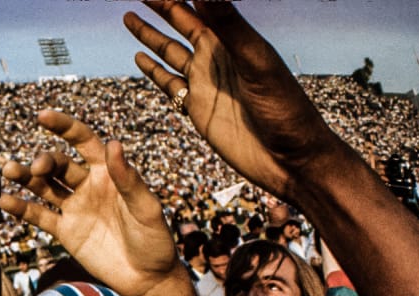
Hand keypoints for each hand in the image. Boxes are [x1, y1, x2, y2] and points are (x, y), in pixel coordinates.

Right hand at [0, 110, 177, 295]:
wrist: (147, 278)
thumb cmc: (155, 240)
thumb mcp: (146, 208)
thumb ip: (128, 179)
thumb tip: (113, 143)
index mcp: (109, 172)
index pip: (83, 141)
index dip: (63, 127)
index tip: (42, 116)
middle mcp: (88, 185)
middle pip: (58, 165)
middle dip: (44, 162)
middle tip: (36, 169)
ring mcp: (74, 208)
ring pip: (43, 187)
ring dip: (25, 177)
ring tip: (8, 170)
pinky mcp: (65, 231)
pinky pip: (39, 216)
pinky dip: (22, 208)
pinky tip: (5, 201)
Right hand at [123, 2, 341, 202]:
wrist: (289, 157)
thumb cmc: (284, 109)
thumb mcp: (257, 63)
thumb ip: (230, 26)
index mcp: (230, 41)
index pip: (196, 7)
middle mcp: (215, 57)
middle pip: (180, 23)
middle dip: (160, 6)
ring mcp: (205, 82)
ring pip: (169, 51)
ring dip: (150, 35)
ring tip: (129, 17)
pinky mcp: (197, 108)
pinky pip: (169, 83)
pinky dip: (153, 70)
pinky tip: (140, 59)